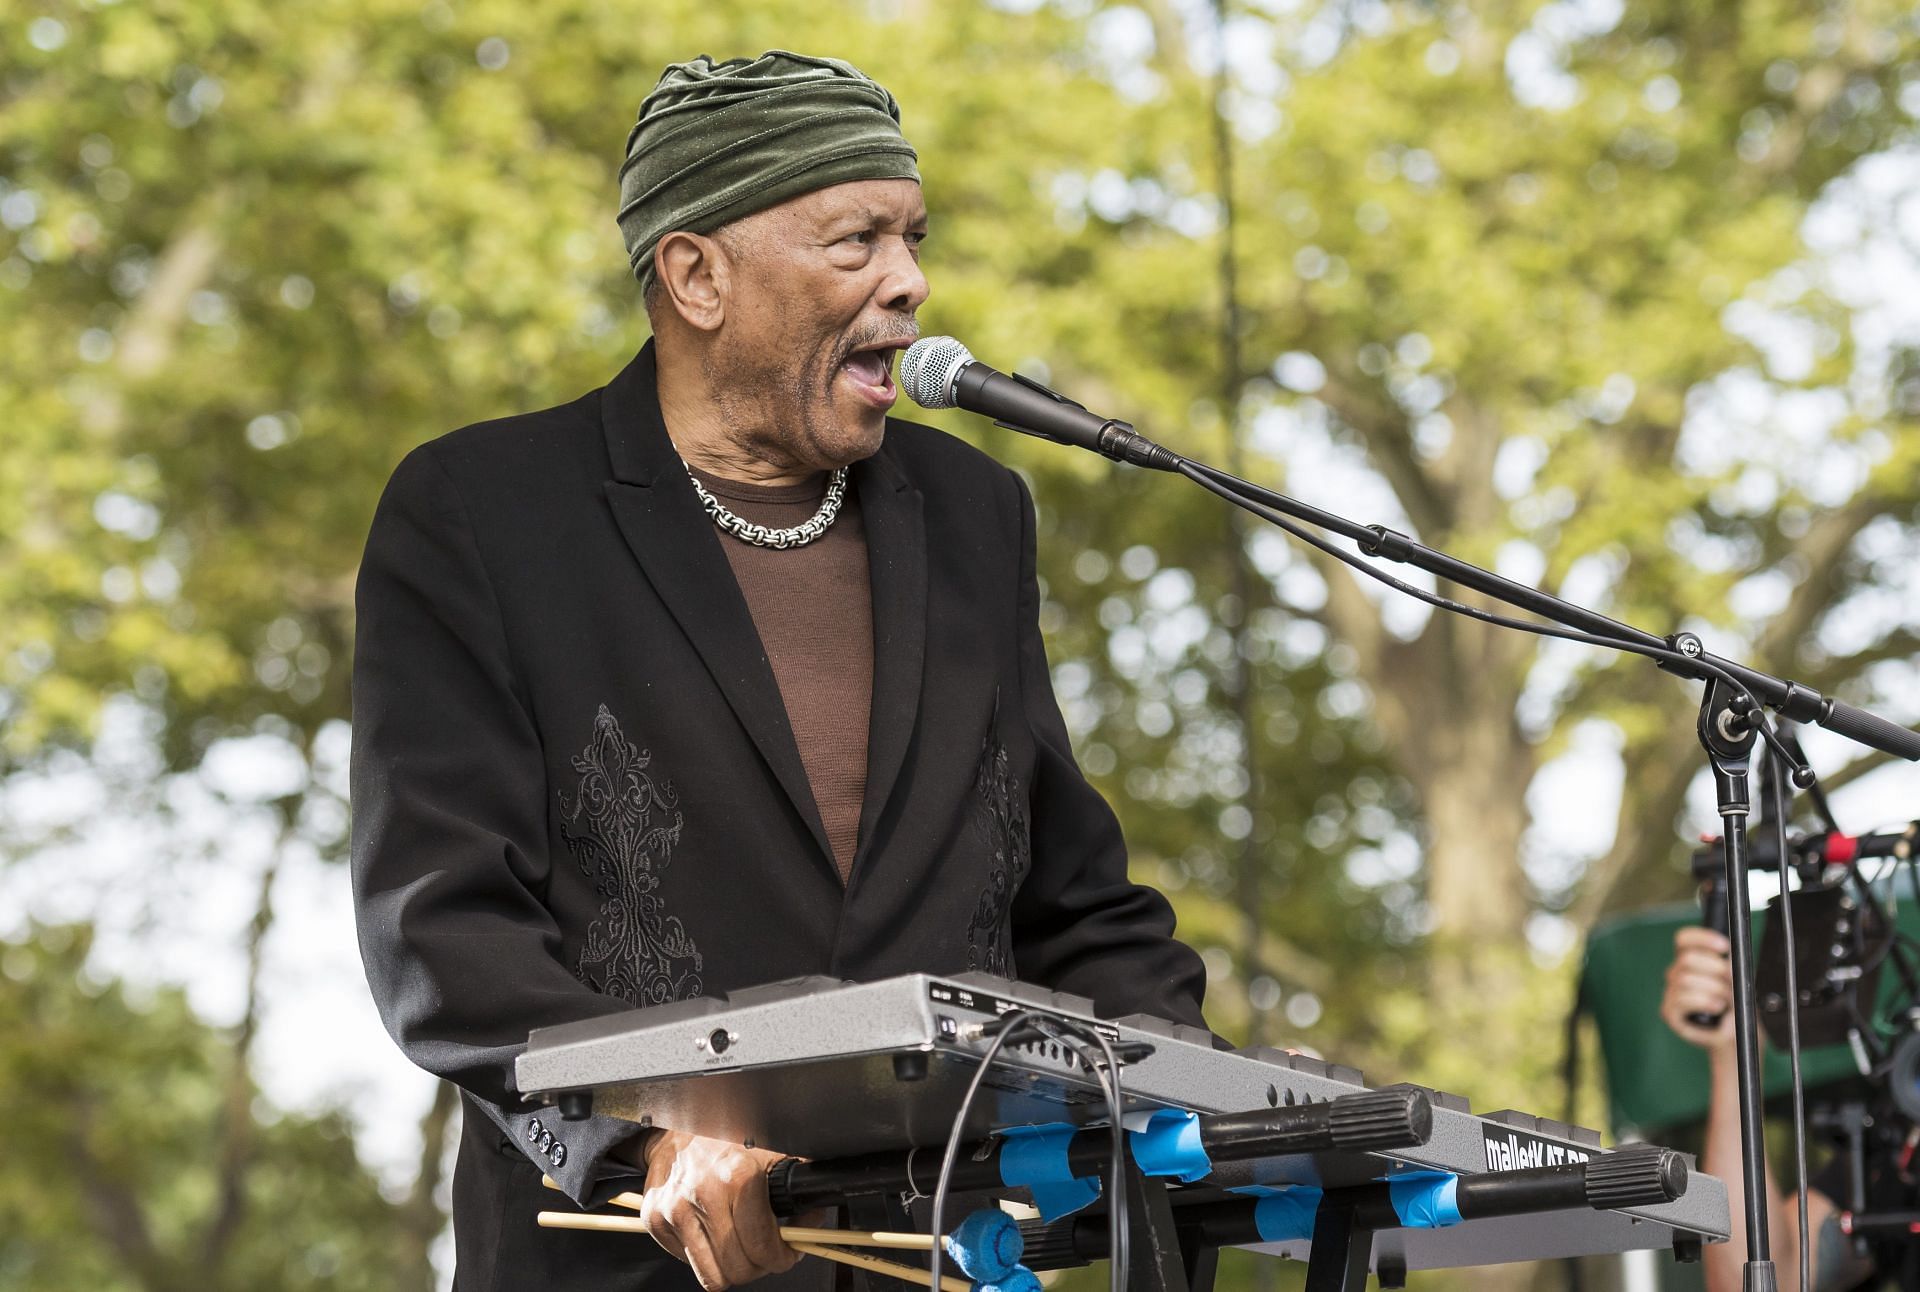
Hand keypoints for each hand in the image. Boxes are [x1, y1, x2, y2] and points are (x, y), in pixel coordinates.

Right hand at [635, 1130, 798, 1289]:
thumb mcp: (769, 1155)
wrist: (677, 1130)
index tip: (787, 1253)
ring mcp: (675, 1210)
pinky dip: (704, 1256)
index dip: (782, 1258)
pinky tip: (713, 1233)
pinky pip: (687, 1263)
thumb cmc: (725, 1141)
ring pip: (712, 1276)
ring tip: (740, 1247)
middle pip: (739, 1268)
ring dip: (731, 1268)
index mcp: (738, 1177)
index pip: (763, 1246)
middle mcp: (704, 1195)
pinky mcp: (654, 1219)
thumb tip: (813, 1222)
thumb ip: (794, 1190)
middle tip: (765, 1252)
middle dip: (759, 1266)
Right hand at [1659, 926, 1736, 1054]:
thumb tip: (1726, 959)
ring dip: (1713, 990)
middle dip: (1715, 970)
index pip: (1684, 939)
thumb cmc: (1735, 1007)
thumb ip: (1729, 966)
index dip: (1702, 938)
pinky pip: (1682, 999)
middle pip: (1687, 959)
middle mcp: (1676, 973)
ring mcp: (1670, 992)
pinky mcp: (1668, 1011)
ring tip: (1725, 1002)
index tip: (1724, 946)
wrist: (1735, 1036)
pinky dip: (1703, 1002)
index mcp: (1690, 961)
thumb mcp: (1737, 981)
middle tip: (1730, 983)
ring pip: (1686, 979)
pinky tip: (1716, 1008)